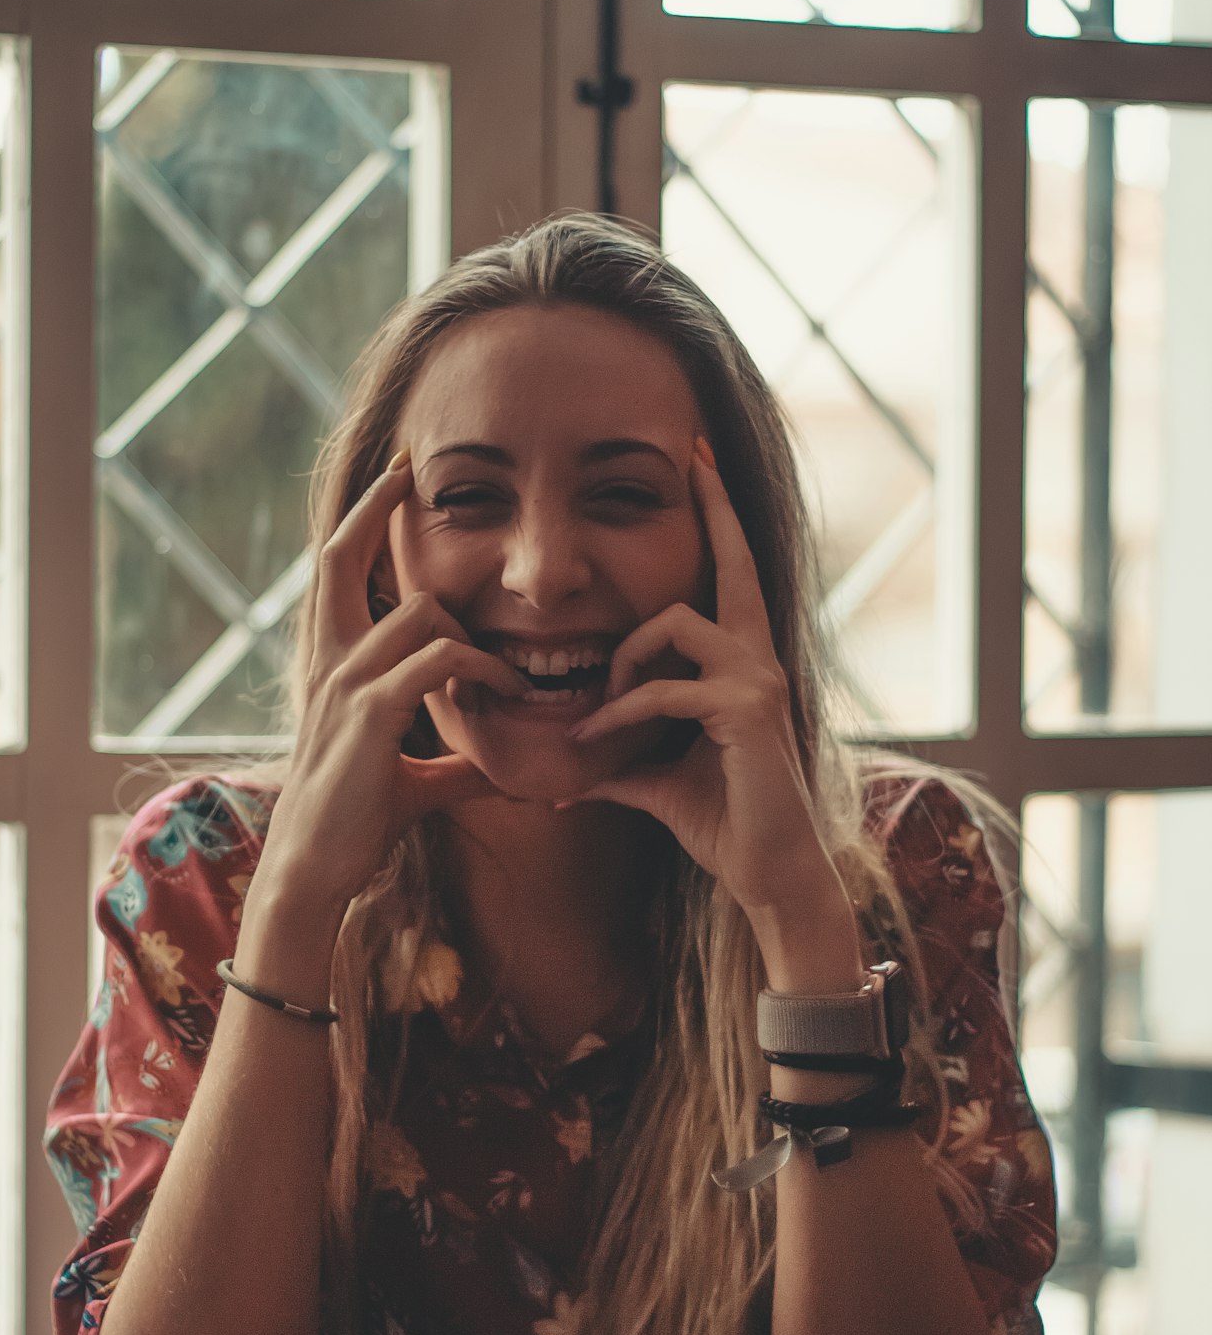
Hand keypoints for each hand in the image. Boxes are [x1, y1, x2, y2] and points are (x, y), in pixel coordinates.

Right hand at [259, 454, 523, 910]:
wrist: (314, 871)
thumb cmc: (356, 825)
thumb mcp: (415, 781)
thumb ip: (455, 761)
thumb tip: (501, 765)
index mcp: (331, 667)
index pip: (337, 575)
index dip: (361, 524)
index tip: (394, 484)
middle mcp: (330, 662)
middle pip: (343, 557)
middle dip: (377, 508)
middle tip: (410, 470)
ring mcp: (346, 684)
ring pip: (421, 611)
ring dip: (475, 633)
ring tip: (510, 672)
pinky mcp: (371, 713)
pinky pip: (439, 661)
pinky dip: (482, 670)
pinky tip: (508, 693)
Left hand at [562, 439, 840, 926]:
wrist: (770, 876)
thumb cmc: (724, 826)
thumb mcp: (656, 781)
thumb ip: (616, 761)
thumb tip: (564, 777)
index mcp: (744, 663)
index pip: (732, 576)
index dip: (720, 519)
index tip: (702, 463)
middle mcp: (759, 659)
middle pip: (730, 565)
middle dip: (713, 509)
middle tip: (691, 459)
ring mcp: (757, 681)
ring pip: (674, 625)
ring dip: (623, 662)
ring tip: (596, 710)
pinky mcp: (744, 712)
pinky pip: (662, 692)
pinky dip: (617, 716)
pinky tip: (591, 741)